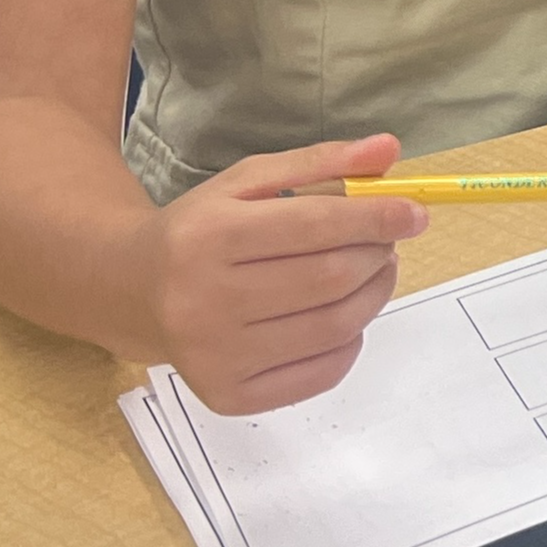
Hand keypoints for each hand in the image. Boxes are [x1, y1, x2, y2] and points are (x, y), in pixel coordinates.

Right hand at [146, 132, 425, 413]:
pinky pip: (322, 373)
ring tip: (372, 271)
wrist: (132, 291)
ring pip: (334, 326)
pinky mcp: (229, 397)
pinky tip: (342, 314)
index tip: (415, 213)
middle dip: (377, 254)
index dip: (377, 218)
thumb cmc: (203, 229)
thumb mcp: (251, 180)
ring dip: (374, 294)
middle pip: (330, 278)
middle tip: (387, 242)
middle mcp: (204, 301)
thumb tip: (389, 150)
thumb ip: (322, 161)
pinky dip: (351, 340)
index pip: (315, 226)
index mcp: (209, 237)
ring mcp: (214, 357)